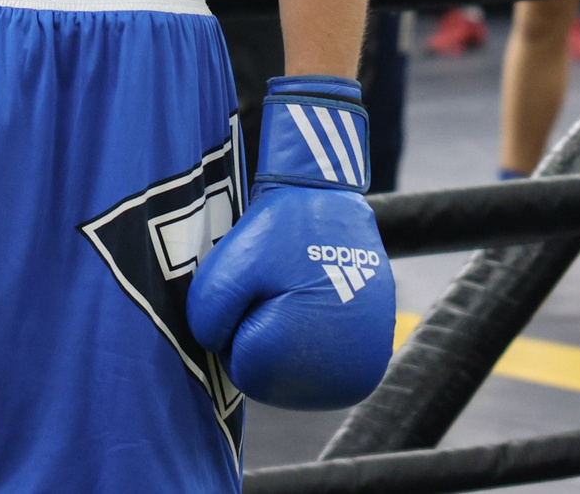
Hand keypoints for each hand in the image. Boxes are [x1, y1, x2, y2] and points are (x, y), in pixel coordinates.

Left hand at [188, 77, 393, 409]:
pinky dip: (315, 341)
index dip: (237, 325)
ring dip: (289, 342)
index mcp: (296, 360)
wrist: (331, 201)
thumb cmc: (276, 233)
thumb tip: (218, 350)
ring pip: (298, 373)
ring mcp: (363, 370)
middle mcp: (339, 379)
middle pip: (272, 377)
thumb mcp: (222, 271)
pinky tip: (316, 303)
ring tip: (297, 293)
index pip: (241, 367)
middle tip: (274, 289)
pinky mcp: (374, 357)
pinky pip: (326, 365)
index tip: (254, 288)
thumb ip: (205, 321)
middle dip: (262, 337)